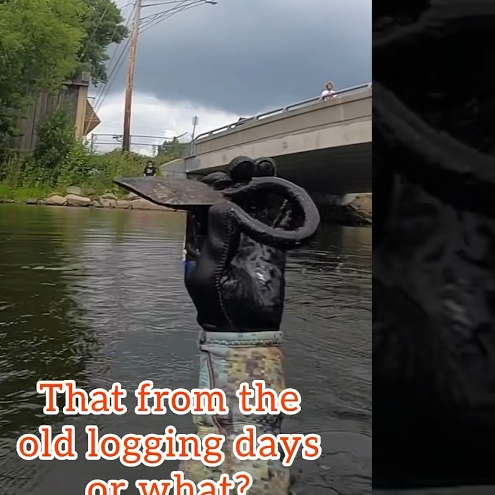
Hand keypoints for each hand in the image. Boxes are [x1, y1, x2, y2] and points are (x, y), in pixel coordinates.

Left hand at [184, 157, 294, 332]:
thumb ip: (215, 241)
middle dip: (238, 179)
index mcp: (204, 237)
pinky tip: (290, 194)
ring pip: (257, 205)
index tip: (221, 176)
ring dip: (261, 185)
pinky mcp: (272, 248)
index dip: (212, 185)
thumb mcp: (207, 274)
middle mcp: (227, 232)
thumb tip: (222, 205)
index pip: (205, 202)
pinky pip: (280, 224)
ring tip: (268, 166)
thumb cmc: (215, 304)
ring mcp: (251, 238)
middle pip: (232, 197)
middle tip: (246, 165)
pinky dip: (286, 209)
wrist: (243, 330)